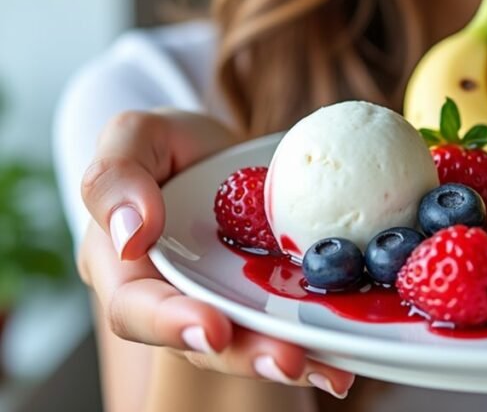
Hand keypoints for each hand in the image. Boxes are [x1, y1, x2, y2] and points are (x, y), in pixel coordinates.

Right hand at [79, 110, 354, 403]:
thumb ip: (116, 176)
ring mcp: (231, 306)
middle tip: (287, 359)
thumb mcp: (136, 137)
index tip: (212, 328)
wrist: (220, 151)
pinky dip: (324, 343)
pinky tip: (350, 357)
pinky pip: (297, 325)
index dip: (171, 325)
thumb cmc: (168, 146)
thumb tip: (131, 232)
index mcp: (128, 270)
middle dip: (247, 356)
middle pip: (206, 343)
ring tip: (333, 370)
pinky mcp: (274, 300)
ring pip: (256, 343)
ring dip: (294, 360)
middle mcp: (179, 302)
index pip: (136, 310)